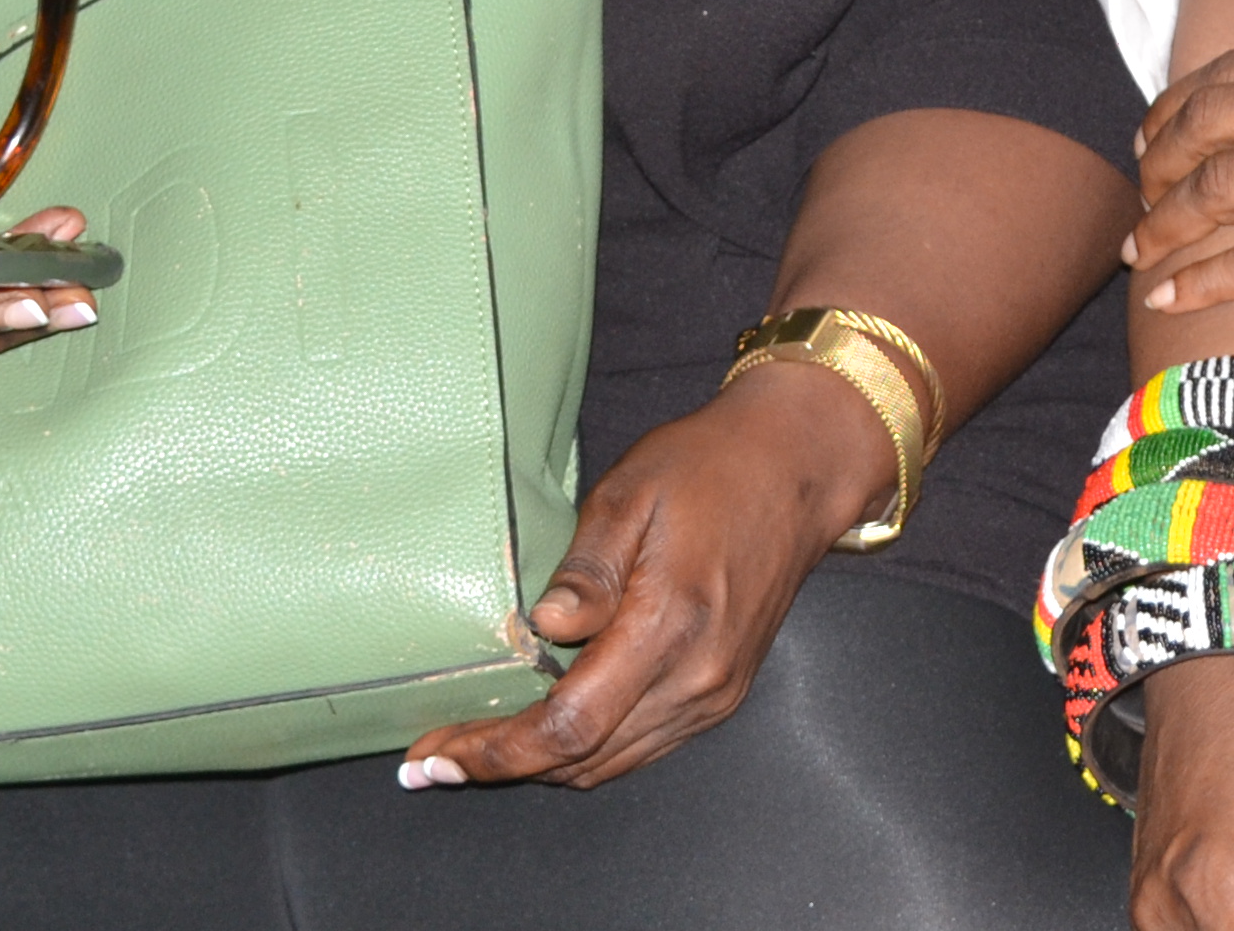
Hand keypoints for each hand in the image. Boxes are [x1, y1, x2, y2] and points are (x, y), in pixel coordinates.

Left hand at [397, 361, 893, 789]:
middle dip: (503, 767)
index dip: (496, 752)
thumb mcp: (631, 492)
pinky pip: (641, 746)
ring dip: (543, 764)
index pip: (568, 725)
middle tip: (436, 759)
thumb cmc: (709, 467)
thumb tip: (543, 626)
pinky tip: (547, 728)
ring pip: (611, 763)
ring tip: (479, 748)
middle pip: (584, 760)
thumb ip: (587, 568)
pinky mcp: (722, 692)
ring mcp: (714, 692)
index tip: (437, 757)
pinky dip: (587, 750)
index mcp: (669, 625)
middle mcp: (697, 677)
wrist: (797, 467)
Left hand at [1130, 28, 1233, 317]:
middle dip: (1159, 158)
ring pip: (1216, 190)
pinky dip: (1201, 280)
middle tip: (1142, 186)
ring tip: (1138, 248)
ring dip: (1165, 221)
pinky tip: (1167, 297)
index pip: (1233, 72)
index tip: (1156, 125)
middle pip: (1207, 126)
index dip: (1182, 101)